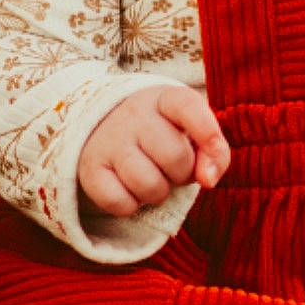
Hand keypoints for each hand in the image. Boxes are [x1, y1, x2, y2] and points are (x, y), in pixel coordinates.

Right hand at [78, 84, 229, 217]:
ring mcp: (108, 141)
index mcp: (163, 99)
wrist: (102, 125)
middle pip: (175, 157)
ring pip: (149, 185)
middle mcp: (133, 115)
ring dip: (159, 193)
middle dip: (183, 173)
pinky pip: (120, 203)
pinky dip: (131, 206)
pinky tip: (129, 188)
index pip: (187, 106)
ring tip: (152, 177)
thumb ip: (213, 152)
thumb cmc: (161, 132)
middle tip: (172, 167)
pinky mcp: (90, 169)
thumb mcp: (190, 130)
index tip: (214, 148)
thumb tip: (209, 180)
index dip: (206, 131)